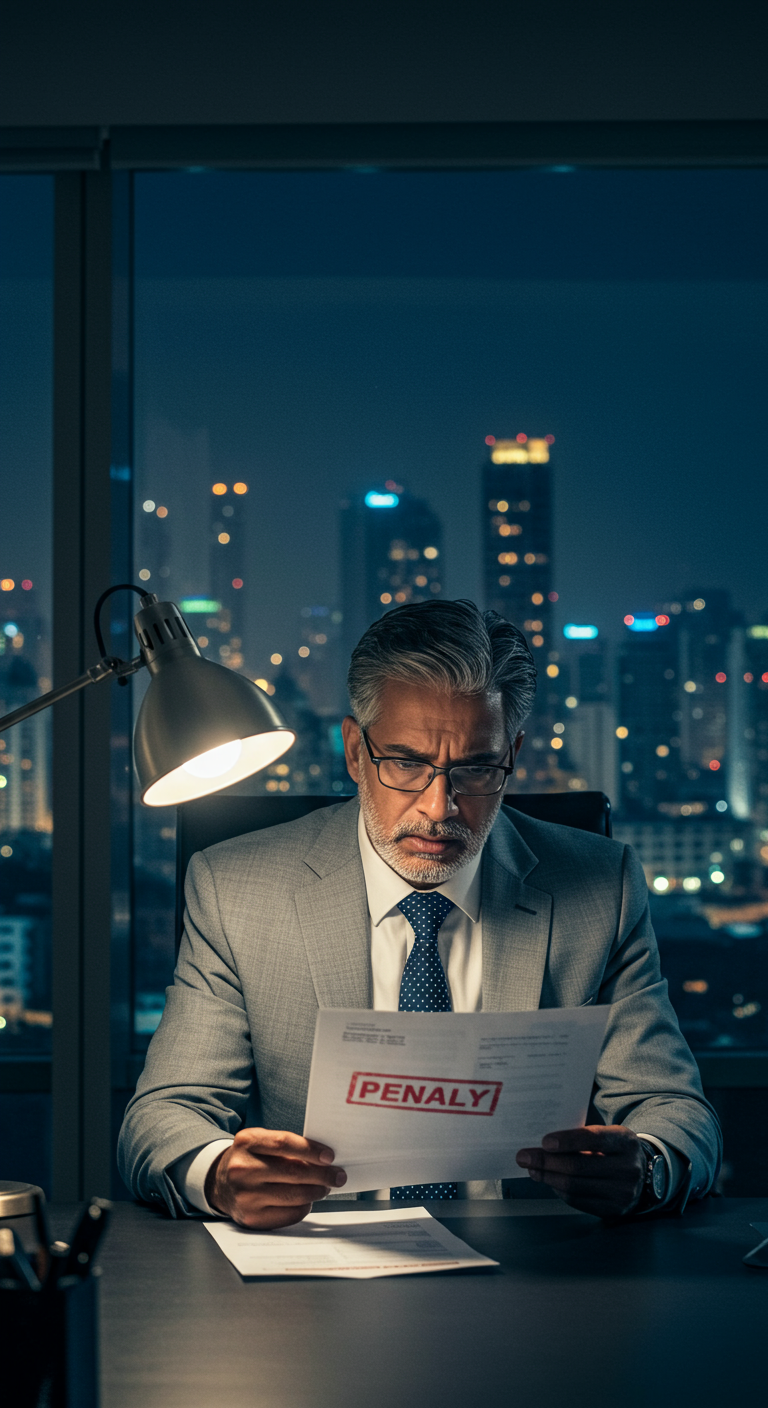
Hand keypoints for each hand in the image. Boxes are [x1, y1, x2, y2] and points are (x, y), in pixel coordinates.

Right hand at [206, 1128, 346, 1228]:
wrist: (219, 1183)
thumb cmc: (249, 1160)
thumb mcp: (259, 1143)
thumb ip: (286, 1146)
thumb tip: (324, 1159)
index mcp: (247, 1142)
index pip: (284, 1143)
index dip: (311, 1150)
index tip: (330, 1156)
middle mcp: (242, 1168)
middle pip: (294, 1172)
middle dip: (322, 1174)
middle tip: (338, 1175)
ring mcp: (245, 1195)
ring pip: (295, 1195)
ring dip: (317, 1191)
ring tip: (325, 1187)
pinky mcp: (251, 1218)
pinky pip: (289, 1214)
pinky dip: (304, 1207)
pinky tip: (306, 1200)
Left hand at [516, 1125, 645, 1217]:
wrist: (643, 1175)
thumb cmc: (615, 1150)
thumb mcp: (608, 1135)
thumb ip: (582, 1136)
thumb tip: (544, 1144)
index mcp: (625, 1141)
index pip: (594, 1139)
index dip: (567, 1141)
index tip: (544, 1142)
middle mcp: (628, 1168)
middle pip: (578, 1166)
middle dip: (546, 1162)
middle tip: (523, 1157)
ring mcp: (622, 1193)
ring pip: (574, 1186)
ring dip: (547, 1177)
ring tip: (532, 1169)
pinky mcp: (613, 1210)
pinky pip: (577, 1201)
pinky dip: (558, 1190)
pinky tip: (549, 1180)